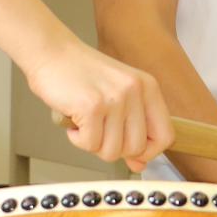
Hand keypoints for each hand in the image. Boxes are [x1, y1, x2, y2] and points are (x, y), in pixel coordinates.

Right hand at [31, 39, 172, 172]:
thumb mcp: (116, 96)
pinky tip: (74, 121)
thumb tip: (139, 164)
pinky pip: (90, 144)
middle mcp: (135, 91)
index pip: (165, 136)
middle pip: (136, 148)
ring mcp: (115, 98)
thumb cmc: (80, 73)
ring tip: (84, 123)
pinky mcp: (92, 106)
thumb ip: (131, 129)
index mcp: (148, 87)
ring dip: (93, 144)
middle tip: (98, 132)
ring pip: (112, 151)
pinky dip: (77, 139)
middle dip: (114, 148)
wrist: (50, 52)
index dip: (148, 151)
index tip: (131, 152)